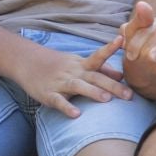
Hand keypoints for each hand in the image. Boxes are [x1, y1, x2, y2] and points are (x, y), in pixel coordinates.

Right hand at [14, 39, 133, 116]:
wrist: (26, 63)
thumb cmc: (59, 66)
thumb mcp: (79, 64)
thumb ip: (100, 70)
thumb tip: (121, 75)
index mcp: (82, 65)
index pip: (98, 56)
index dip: (109, 48)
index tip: (121, 40)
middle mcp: (74, 72)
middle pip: (95, 77)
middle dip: (113, 85)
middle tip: (129, 95)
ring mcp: (60, 83)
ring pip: (78, 86)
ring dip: (92, 92)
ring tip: (106, 99)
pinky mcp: (48, 94)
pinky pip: (59, 101)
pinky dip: (67, 107)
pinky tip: (76, 114)